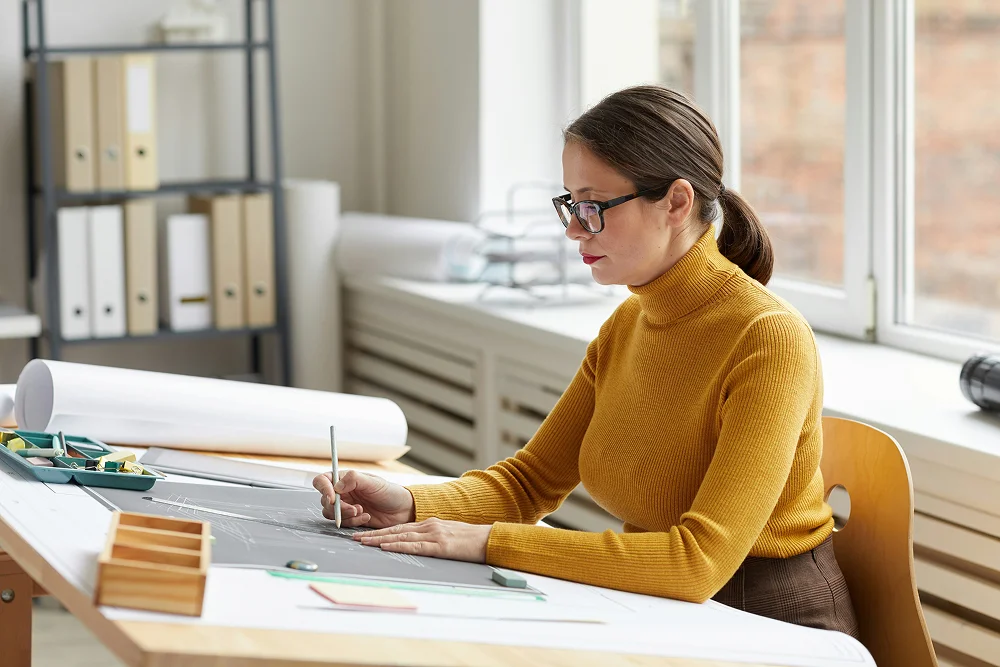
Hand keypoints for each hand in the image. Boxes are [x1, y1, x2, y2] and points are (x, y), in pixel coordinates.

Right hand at [312, 470, 414, 528]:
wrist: (402, 510)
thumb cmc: (390, 492)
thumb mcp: (374, 482)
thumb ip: (354, 479)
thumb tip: (337, 485)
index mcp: (345, 479)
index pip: (322, 481)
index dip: (323, 489)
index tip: (332, 498)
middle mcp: (342, 492)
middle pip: (324, 501)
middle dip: (339, 507)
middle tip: (355, 508)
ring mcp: (345, 506)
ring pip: (330, 514)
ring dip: (345, 515)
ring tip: (362, 511)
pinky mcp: (350, 519)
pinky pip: (343, 523)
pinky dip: (353, 522)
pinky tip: (367, 517)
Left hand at [353, 518, 491, 562]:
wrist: (488, 539)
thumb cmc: (470, 540)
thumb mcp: (448, 535)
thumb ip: (432, 537)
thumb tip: (418, 544)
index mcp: (429, 524)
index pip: (400, 527)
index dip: (381, 530)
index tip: (365, 534)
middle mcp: (428, 526)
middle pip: (395, 529)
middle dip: (374, 533)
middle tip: (355, 538)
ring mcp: (433, 534)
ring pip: (400, 536)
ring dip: (379, 539)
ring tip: (363, 542)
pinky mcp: (439, 545)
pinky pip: (414, 545)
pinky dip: (397, 545)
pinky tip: (386, 547)